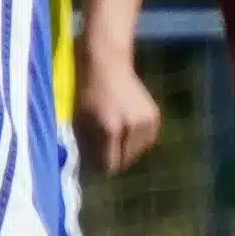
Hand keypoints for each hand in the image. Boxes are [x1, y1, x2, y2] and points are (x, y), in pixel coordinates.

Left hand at [73, 49, 164, 175]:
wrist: (108, 64)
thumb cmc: (88, 93)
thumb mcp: (79, 121)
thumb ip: (85, 147)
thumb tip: (89, 171)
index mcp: (109, 130)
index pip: (109, 166)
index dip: (100, 168)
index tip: (94, 166)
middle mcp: (131, 128)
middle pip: (125, 162)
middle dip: (113, 160)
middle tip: (103, 151)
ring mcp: (146, 122)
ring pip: (137, 153)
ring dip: (126, 151)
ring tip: (114, 139)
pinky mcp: (155, 118)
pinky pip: (147, 142)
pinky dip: (137, 141)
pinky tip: (126, 130)